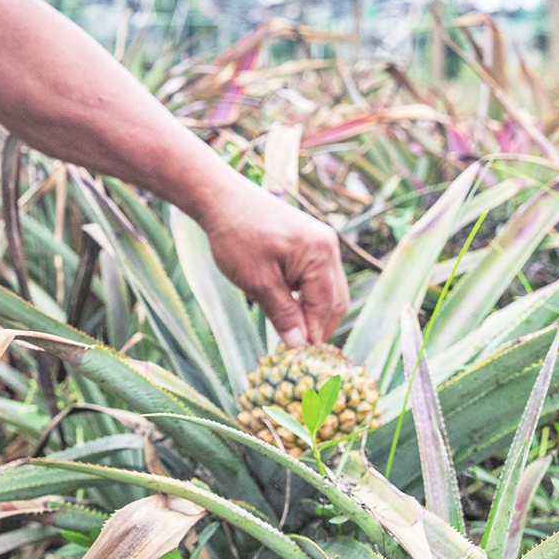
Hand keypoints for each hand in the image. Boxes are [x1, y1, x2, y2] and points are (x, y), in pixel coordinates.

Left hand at [197, 180, 349, 344]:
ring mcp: (323, 242)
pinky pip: (319, 277)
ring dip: (314, 312)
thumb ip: (282, 314)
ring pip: (329, 290)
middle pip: (335, 300)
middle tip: (299, 351)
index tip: (301, 359)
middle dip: (319, 327)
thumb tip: (298, 345)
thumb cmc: (236, 237)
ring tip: (293, 333)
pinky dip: (309, 296)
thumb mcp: (257, 282)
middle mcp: (328, 246)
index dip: (314, 336)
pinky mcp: (312, 242)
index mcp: (319, 254)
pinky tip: (290, 310)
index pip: (325, 307)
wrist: (223, 200)